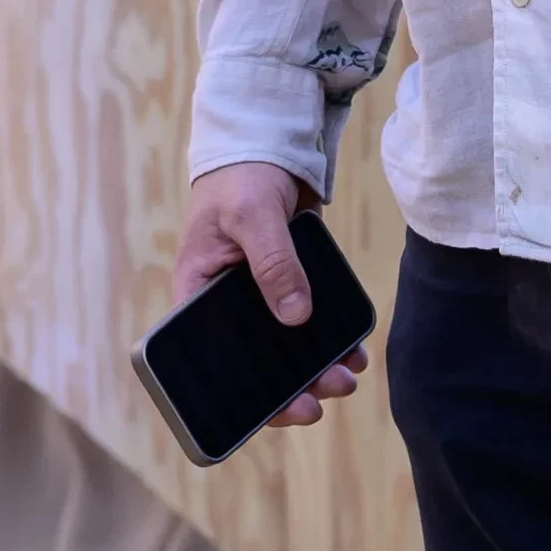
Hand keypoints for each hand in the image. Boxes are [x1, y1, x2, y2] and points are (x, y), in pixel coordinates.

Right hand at [172, 163, 368, 428]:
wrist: (266, 139)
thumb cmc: (240, 175)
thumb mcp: (251, 214)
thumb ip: (272, 262)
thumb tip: (296, 317)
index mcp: (196, 297)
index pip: (212, 362)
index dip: (243, 396)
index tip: (279, 410)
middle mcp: (225, 307)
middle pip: (255, 363)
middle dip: (291, 386)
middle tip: (327, 395)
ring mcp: (260, 296)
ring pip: (286, 347)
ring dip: (316, 367)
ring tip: (347, 376)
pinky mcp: (290, 281)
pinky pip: (308, 321)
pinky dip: (329, 338)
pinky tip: (354, 349)